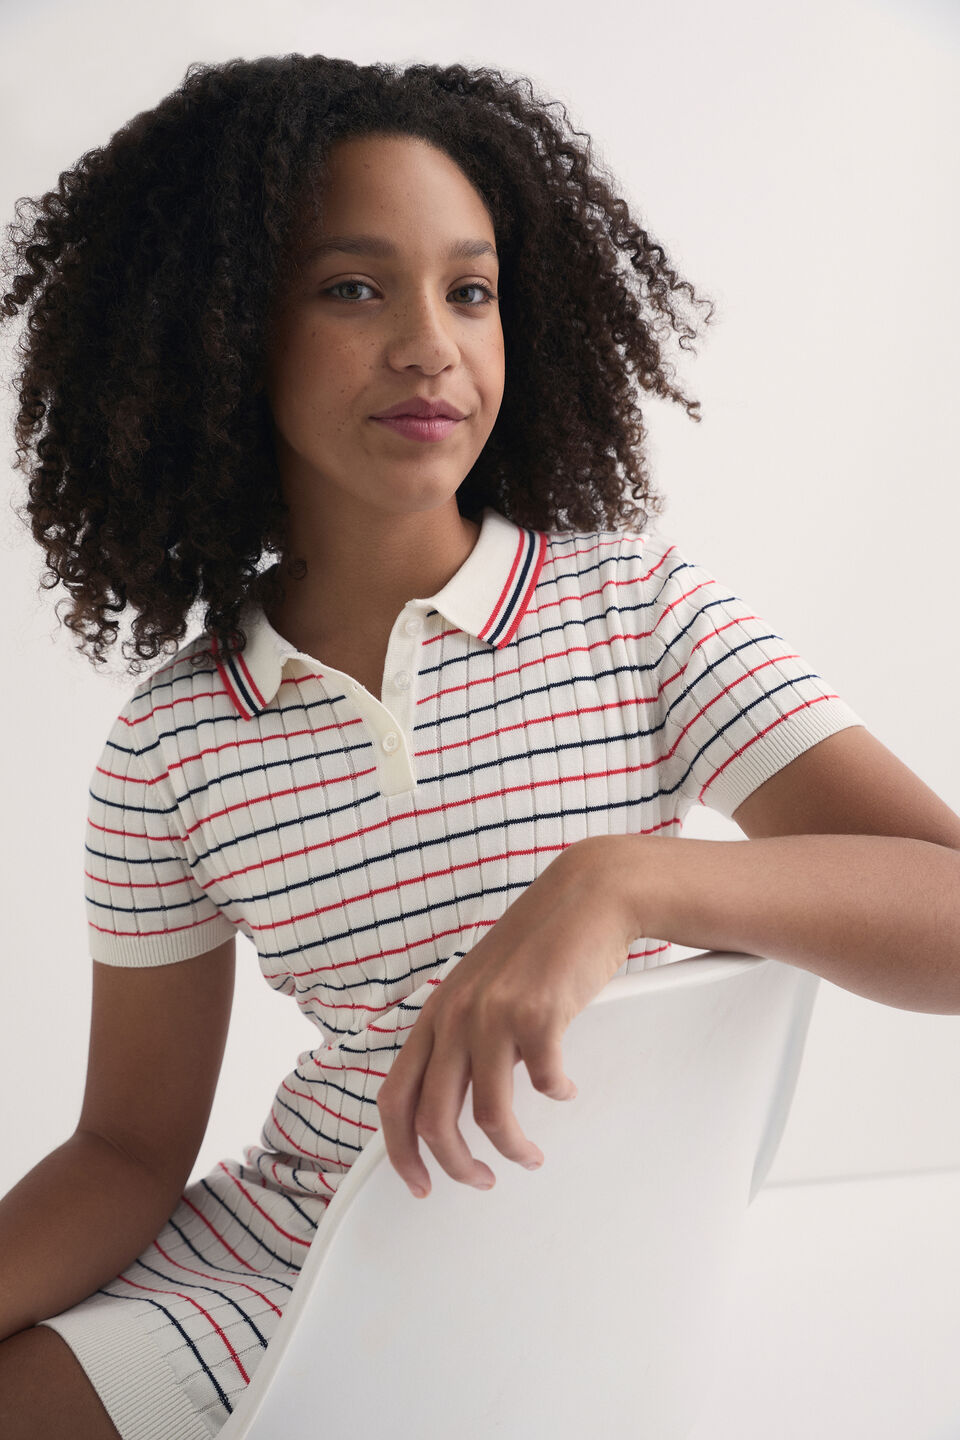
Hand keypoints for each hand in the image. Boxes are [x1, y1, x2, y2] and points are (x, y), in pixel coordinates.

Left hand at [375, 835, 640, 1198]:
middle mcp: (456, 1015)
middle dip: (456, 1166)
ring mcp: (495, 1014)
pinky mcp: (539, 1013)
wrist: (586, 896)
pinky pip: (545, 1082)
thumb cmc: (539, 943)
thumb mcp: (481, 987)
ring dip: (513, 1146)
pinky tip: (565, 1086)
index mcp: (436, 1013)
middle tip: (481, 1180)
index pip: (394, 1096)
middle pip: (434, 1119)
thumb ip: (464, 1035)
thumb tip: (456, 1097)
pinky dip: (557, 1094)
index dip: (400, 1151)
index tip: (421, 1181)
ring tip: (529, 1153)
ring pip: (489, 1114)